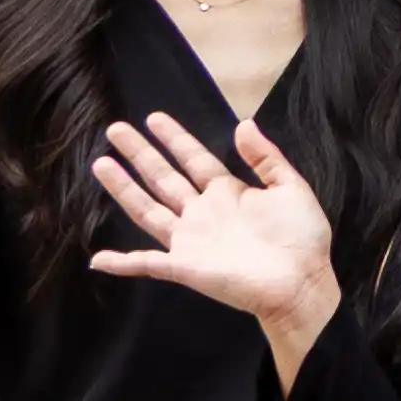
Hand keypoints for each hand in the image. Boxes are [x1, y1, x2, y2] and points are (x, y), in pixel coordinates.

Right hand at [85, 111, 340, 371]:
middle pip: (163, 178)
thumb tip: (243, 124)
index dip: (174, 139)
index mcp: (227, 193)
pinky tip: (98, 260)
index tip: (154, 118)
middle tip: (116, 129)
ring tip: (101, 164)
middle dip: (140, 154)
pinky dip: (123, 264)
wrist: (301, 283)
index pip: (194, 159)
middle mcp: (202, 213)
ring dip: (123, 189)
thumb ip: (266, 157)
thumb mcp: (291, 188)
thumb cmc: (302, 238)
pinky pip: (147, 264)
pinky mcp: (185, 267)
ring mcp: (190, 240)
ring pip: (148, 210)